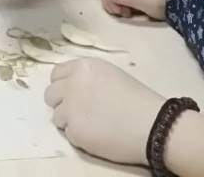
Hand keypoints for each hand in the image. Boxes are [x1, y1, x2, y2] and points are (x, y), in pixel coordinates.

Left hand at [44, 58, 164, 165]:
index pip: (56, 74)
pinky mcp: (74, 131)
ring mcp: (70, 108)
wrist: (153, 125)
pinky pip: (68, 133)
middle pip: (50, 94)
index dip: (63, 85)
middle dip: (62, 102)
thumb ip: (87, 77)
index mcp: (83, 67)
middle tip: (79, 111)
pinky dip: (79, 136)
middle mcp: (72, 84)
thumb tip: (73, 86)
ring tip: (92, 124)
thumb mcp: (110, 75)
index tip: (72, 93)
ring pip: (57, 116)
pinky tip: (97, 135)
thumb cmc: (138, 99)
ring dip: (70, 121)